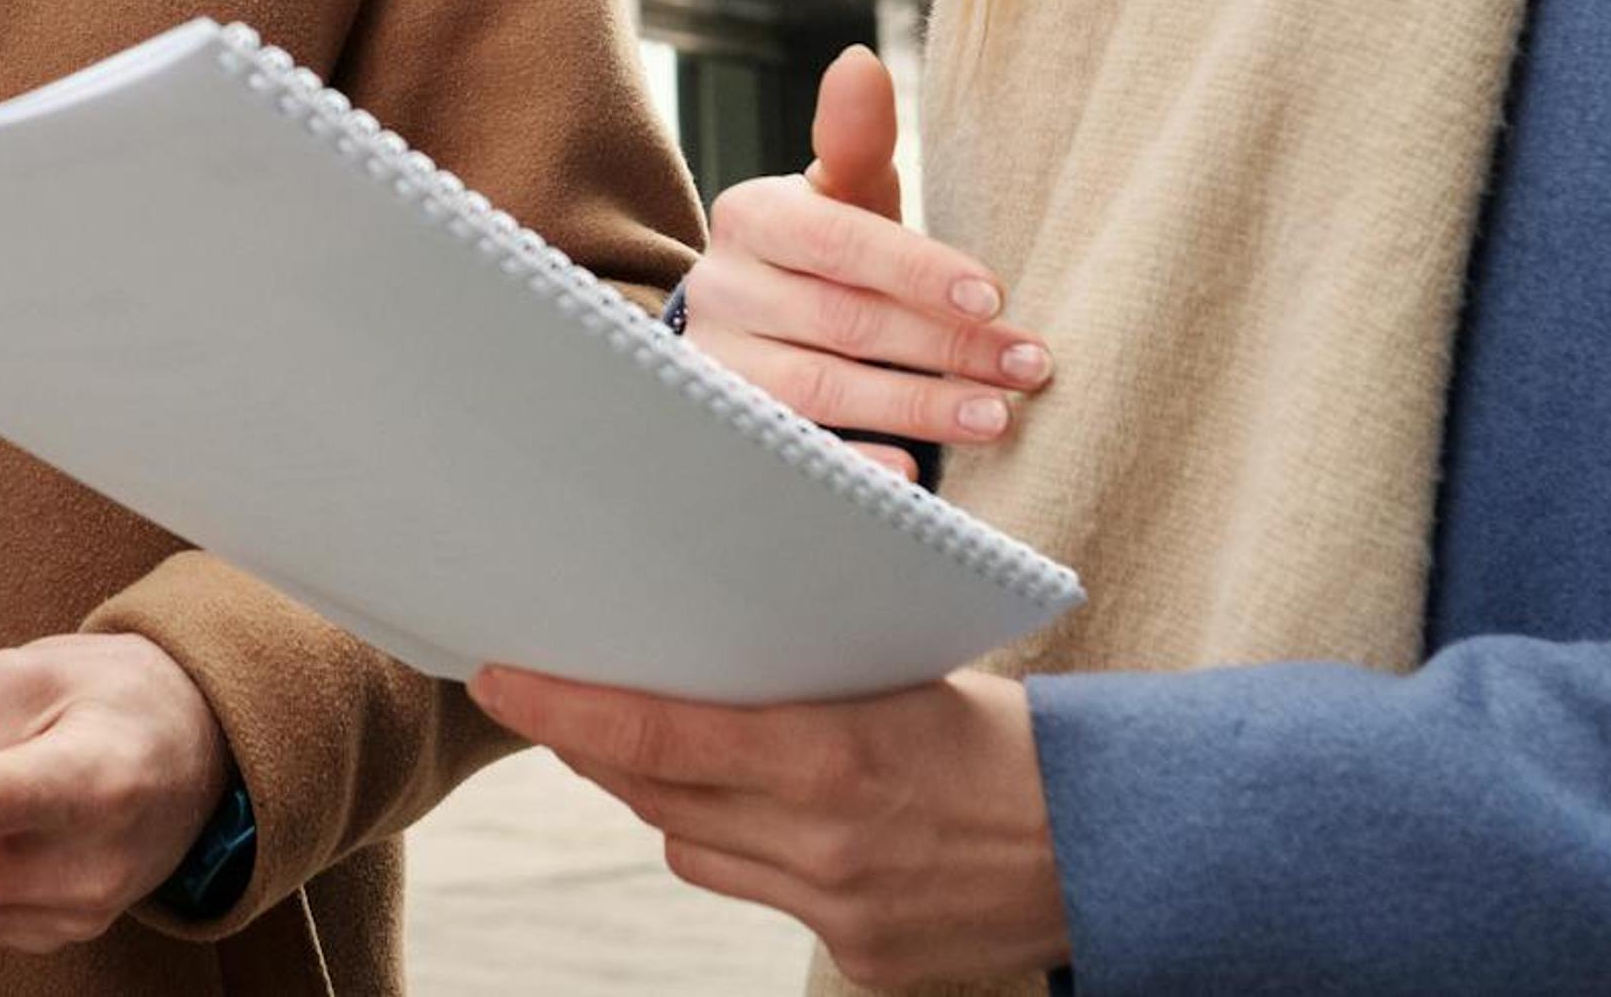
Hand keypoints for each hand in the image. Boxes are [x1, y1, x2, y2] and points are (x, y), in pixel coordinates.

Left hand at [470, 665, 1068, 988]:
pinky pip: (756, 895)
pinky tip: (775, 815)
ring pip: (692, 852)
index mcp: (834, 753)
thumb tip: (684, 649)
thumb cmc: (999, 731)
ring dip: (672, 802)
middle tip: (552, 693)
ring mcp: (839, 912)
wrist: (1111, 840)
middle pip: (659, 798)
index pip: (660, 736)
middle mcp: (826, 843)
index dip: (567, 710)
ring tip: (675, 748)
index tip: (498, 675)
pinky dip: (747, 851)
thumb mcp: (896, 680)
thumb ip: (791, 685)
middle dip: (601, 746)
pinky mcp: (859, 959)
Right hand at [685, 45, 1049, 473]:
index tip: (997, 295)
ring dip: (916, 406)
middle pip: (843, 320)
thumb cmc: (827, 254)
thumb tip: (858, 61)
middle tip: (1029, 366)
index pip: (839, 241)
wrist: (755, 330)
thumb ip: (857, 138)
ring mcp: (719, 364)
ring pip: (821, 389)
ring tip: (998, 419)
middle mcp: (722, 288)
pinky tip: (915, 471)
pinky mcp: (730, 429)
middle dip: (947, 346)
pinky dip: (855, 462)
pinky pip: (796, 448)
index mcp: (753, 216)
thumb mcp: (845, 197)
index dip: (919, 270)